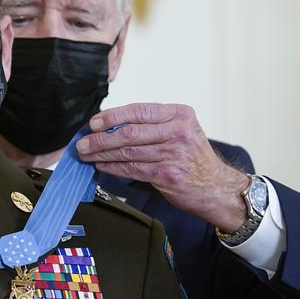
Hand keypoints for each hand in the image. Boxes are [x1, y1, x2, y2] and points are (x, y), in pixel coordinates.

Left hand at [75, 103, 249, 231]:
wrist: (216, 187)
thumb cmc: (194, 158)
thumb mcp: (181, 131)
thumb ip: (153, 125)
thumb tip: (111, 124)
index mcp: (180, 115)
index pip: (139, 111)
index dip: (112, 116)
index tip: (93, 123)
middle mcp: (178, 132)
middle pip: (130, 132)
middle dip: (101, 137)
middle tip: (83, 142)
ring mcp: (174, 154)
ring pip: (128, 152)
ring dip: (102, 154)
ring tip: (86, 154)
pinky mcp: (168, 175)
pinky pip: (132, 169)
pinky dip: (112, 167)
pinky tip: (101, 166)